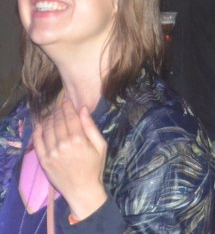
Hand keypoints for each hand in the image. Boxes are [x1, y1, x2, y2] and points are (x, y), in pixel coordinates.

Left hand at [33, 99, 108, 220]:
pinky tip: (40, 125)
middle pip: (58, 121)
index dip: (68, 106)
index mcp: (78, 139)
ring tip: (52, 115)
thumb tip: (83, 109)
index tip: (67, 100)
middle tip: (60, 106)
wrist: (82, 189)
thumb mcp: (100, 145)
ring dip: (49, 119)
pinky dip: (38, 132)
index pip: (70, 116)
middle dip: (58, 111)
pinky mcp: (43, 160)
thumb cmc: (95, 167)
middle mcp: (63, 144)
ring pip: (47, 129)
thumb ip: (91, 127)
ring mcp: (51, 152)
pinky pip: (37, 142)